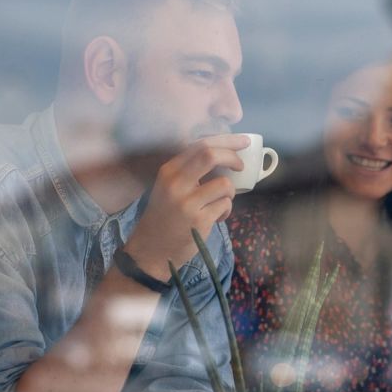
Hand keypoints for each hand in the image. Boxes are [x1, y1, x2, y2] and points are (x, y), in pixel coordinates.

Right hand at [125, 134, 249, 279]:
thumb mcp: (167, 188)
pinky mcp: (199, 221)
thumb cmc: (163, 217)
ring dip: (230, 193)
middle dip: (233, 157)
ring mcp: (187, 203)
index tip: (241, 141)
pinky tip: (215, 218)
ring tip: (220, 203)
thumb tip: (224, 155)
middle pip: (211, 155)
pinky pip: (225, 206)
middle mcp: (175, 183)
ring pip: (225, 184)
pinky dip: (226, 210)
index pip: (200, 145)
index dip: (226, 140)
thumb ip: (189, 172)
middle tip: (241, 166)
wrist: (150, 251)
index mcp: (168, 171)